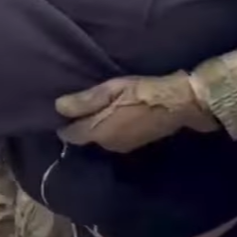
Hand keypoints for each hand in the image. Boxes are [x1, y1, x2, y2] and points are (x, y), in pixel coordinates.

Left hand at [55, 72, 221, 152]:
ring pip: (101, 139)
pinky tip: (116, 116)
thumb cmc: (142, 93)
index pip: (71, 135)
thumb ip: (85, 101)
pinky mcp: (136, 144)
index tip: (61, 113)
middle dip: (81, 125)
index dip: (64, 124)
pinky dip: (111, 129)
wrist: (178, 104)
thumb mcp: (111, 90)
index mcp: (99, 132)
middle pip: (87, 137)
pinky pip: (115, 138)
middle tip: (79, 107)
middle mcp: (108, 145)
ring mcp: (124, 147)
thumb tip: (58, 108)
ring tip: (98, 110)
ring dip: (97, 128)